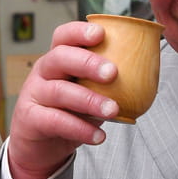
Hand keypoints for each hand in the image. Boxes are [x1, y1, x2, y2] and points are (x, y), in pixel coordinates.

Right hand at [7, 20, 119, 178]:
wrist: (41, 146)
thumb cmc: (69, 112)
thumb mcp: (87, 92)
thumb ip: (105, 83)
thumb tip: (147, 73)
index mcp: (58, 58)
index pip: (64, 36)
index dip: (80, 32)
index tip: (101, 34)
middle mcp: (44, 72)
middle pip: (60, 57)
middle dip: (87, 63)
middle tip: (113, 73)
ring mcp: (34, 94)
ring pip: (59, 91)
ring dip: (89, 100)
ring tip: (112, 110)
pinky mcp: (31, 119)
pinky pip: (55, 121)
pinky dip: (79, 129)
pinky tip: (98, 136)